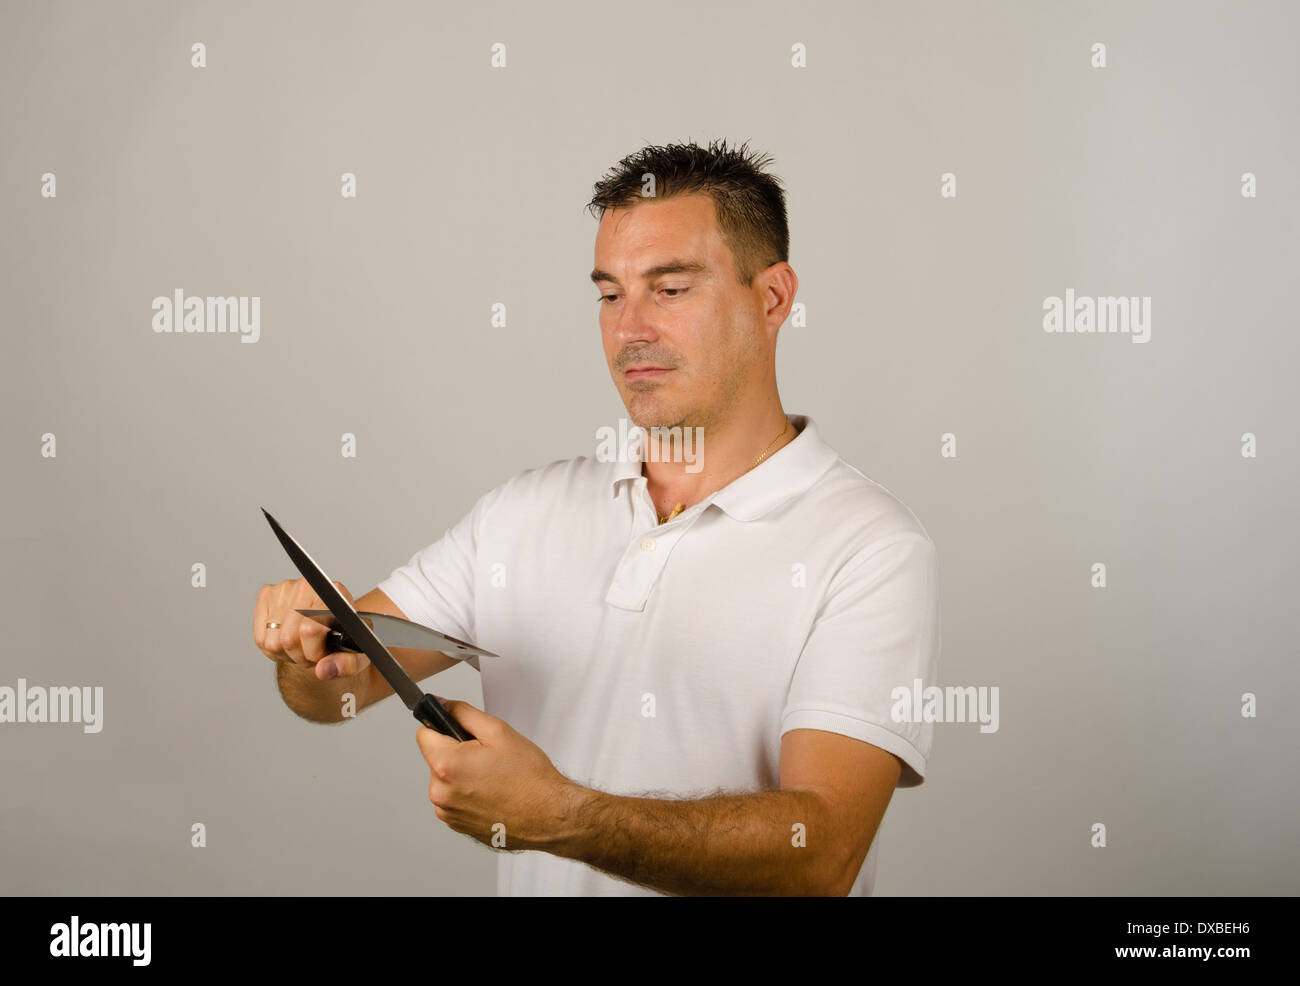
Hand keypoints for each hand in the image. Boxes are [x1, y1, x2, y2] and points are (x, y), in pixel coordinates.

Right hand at [254, 577, 366, 680]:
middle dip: (301, 656)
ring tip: (303, 647)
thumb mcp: (358, 654)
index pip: (309, 630)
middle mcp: (308, 585)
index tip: (322, 655)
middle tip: (313, 654)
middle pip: (288, 638)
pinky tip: (289, 643)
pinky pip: (260, 638)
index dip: (314, 652)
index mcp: (335, 594)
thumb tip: (323, 670)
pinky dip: (273, 649)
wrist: (335, 624)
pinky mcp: (267, 595)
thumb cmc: (347, 637)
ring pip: (271, 642)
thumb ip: (347, 664)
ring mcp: (285, 588)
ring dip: (286, 654)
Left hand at [417, 699, 580, 851]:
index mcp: (446, 766)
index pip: (423, 733)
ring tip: (493, 777)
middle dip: (457, 752)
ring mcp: (447, 812)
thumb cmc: (529, 778)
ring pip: (445, 779)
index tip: (460, 731)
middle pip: (435, 758)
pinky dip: (467, 793)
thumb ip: (463, 713)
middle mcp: (440, 792)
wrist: (548, 815)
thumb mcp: (498, 731)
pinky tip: (491, 792)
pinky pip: (454, 798)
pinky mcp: (456, 824)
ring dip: (462, 774)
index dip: (443, 727)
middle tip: (487, 756)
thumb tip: (443, 706)